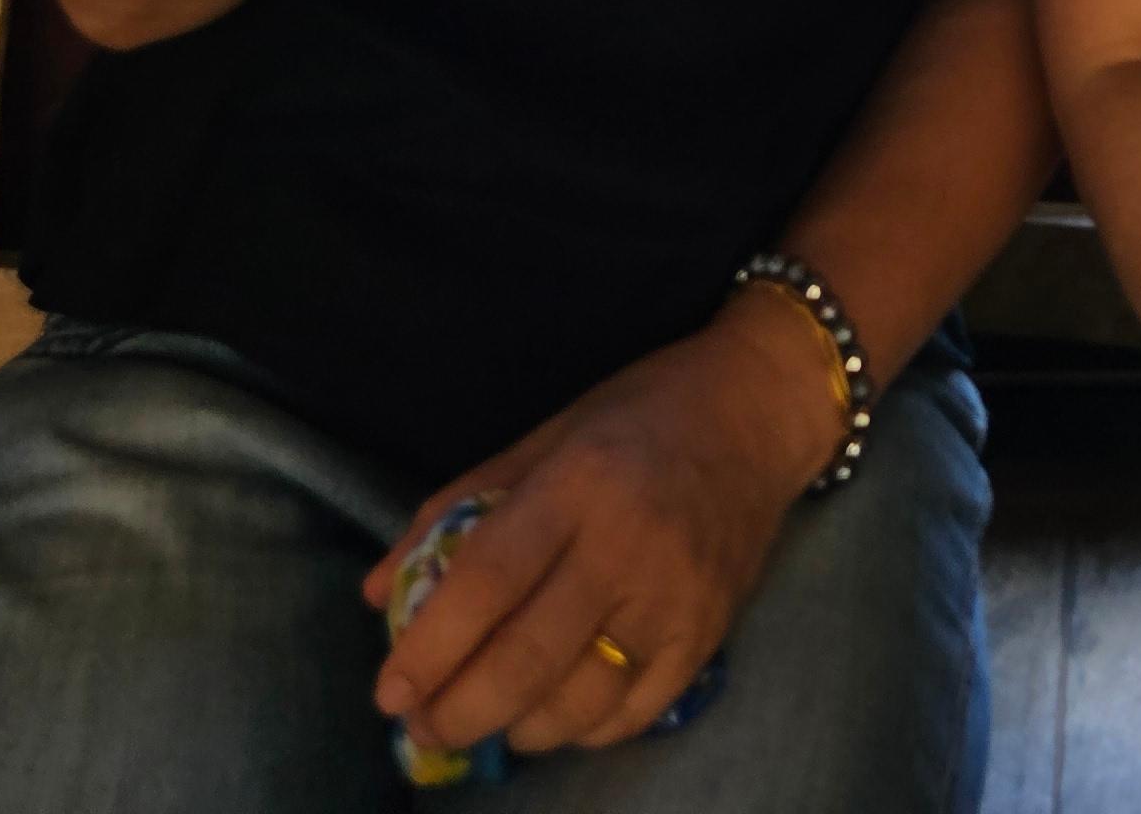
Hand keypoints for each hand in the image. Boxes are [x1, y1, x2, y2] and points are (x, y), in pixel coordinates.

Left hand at [368, 296, 841, 756]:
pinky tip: (554, 714)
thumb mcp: (545, 433)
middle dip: (457, 710)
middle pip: (526, 658)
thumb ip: (459, 508)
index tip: (389, 690)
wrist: (760, 409)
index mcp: (579, 482)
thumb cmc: (641, 413)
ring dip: (515, 728)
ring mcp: (674, 597)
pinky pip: (632, 714)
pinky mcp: (709, 633)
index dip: (430, 647)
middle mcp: (628, 544)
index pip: (488, 581)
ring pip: (577, 702)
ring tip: (487, 718)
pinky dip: (580, 731)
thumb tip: (379, 592)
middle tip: (421, 724)